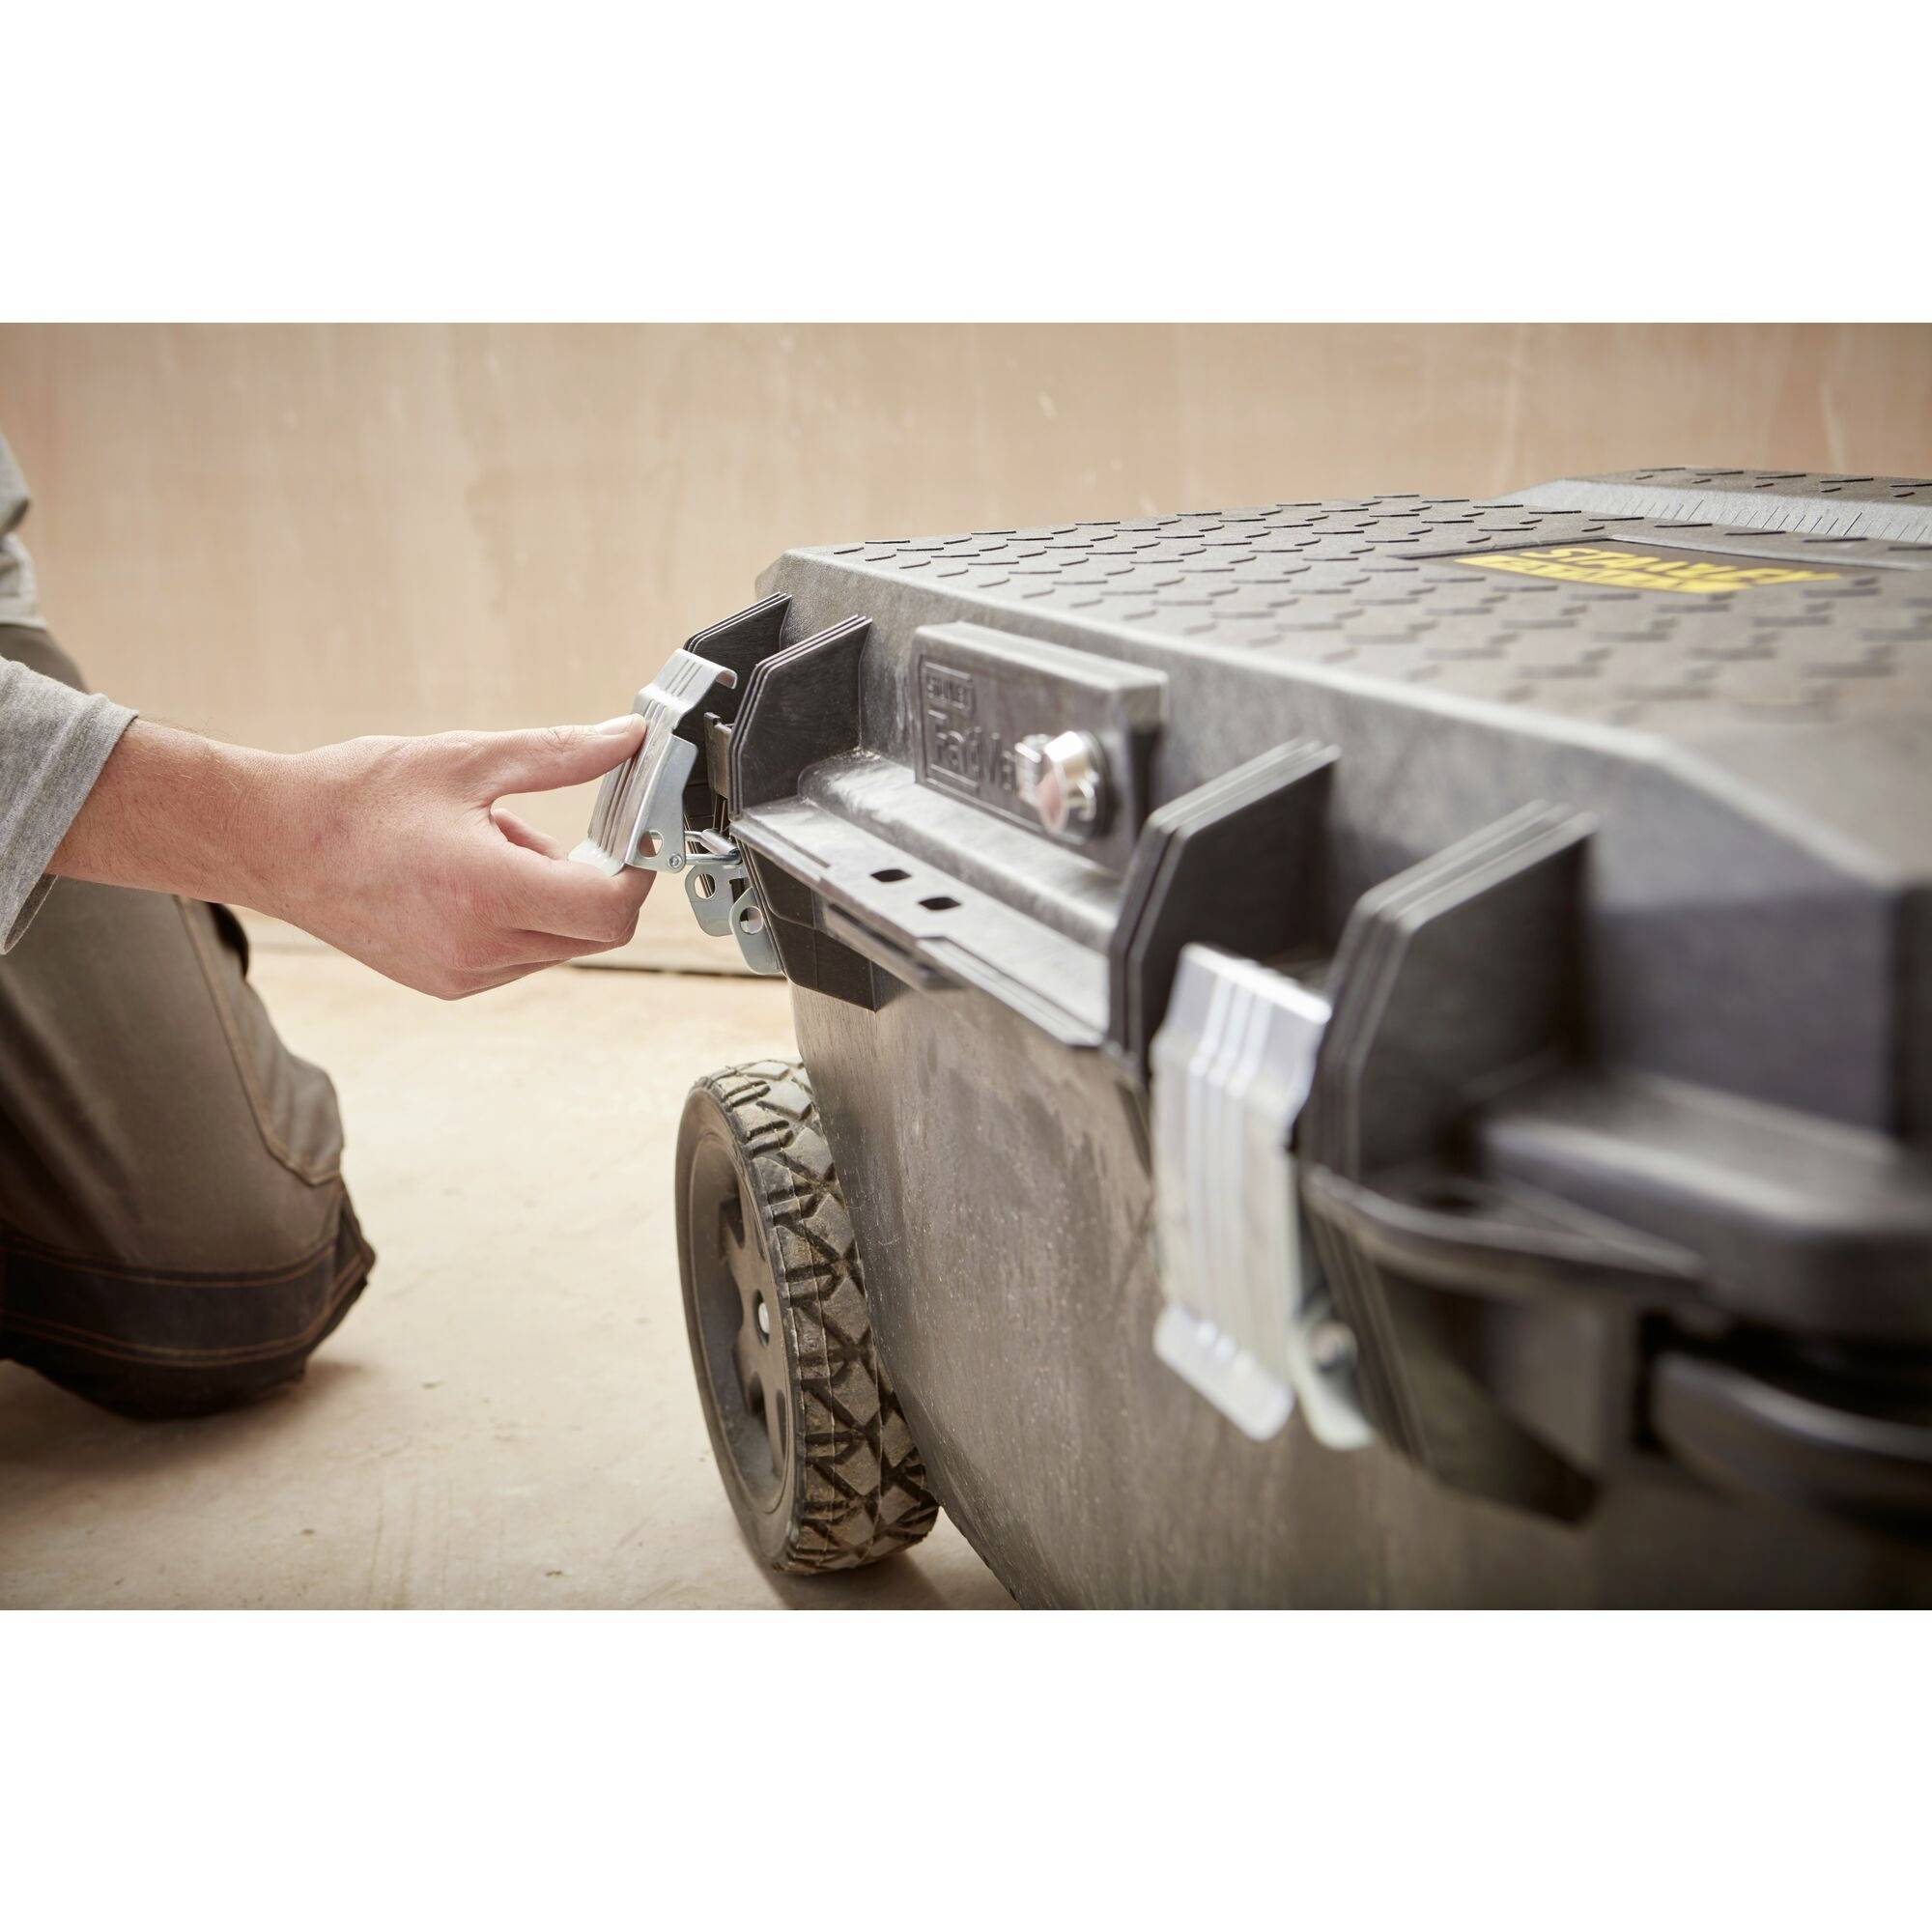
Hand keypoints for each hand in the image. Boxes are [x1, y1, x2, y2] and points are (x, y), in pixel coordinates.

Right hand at [54, 715, 654, 997]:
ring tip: (489, 845)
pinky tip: (468, 875)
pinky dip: (518, 918)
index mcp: (488, 893)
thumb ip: (560, 754)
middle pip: (593, 931)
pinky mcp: (447, 984)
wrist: (270, 842)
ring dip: (552, 897)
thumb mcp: (466, 760)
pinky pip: (518, 956)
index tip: (630, 837)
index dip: (637, 873)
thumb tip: (627, 741)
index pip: (611, 911)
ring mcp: (463, 975)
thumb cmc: (355, 797)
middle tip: (545, 826)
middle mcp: (479, 949)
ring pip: (558, 945)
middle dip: (592, 879)